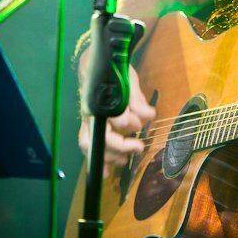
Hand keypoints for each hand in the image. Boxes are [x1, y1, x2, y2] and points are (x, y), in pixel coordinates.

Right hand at [78, 62, 155, 177]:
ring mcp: (88, 121)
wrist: (95, 64)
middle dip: (119, 147)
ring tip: (126, 160)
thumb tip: (149, 116)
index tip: (141, 124)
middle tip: (138, 147)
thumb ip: (137, 98)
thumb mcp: (128, 79)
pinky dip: (99, 161)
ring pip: (93, 146)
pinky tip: (106, 174)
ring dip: (110, 156)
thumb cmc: (113, 71)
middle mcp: (91, 113)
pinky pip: (90, 148)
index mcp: (101, 98)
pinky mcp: (89, 127)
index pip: (114, 116)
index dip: (129, 123)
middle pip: (101, 137)